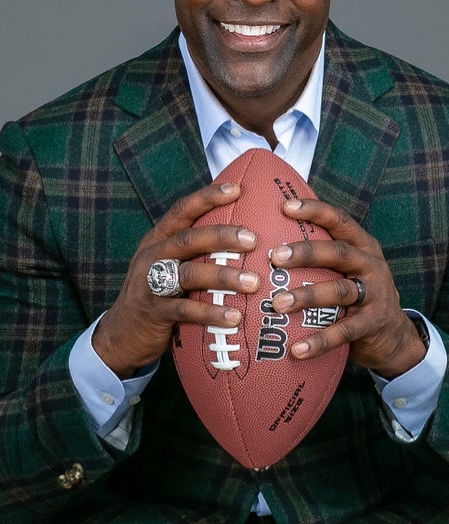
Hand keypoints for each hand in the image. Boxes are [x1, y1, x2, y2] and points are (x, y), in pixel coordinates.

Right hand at [93, 182, 258, 378]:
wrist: (121, 334)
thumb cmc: (156, 294)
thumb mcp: (167, 265)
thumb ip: (193, 251)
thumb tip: (240, 236)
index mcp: (158, 240)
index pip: (182, 211)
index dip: (207, 197)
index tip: (236, 189)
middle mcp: (152, 256)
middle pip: (188, 239)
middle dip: (222, 236)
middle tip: (252, 239)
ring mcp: (150, 284)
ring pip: (189, 274)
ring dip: (223, 277)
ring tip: (253, 282)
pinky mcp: (154, 312)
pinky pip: (186, 310)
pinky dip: (211, 313)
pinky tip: (235, 317)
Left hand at [269, 198, 425, 377]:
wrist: (396, 336)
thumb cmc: (358, 294)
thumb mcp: (348, 269)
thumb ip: (322, 255)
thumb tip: (271, 239)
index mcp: (363, 246)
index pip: (339, 220)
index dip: (315, 210)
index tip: (286, 207)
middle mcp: (371, 265)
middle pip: (338, 253)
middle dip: (306, 252)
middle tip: (275, 257)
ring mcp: (375, 294)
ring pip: (339, 291)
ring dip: (307, 296)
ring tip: (277, 304)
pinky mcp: (373, 324)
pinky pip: (343, 331)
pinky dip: (319, 340)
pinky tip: (296, 350)